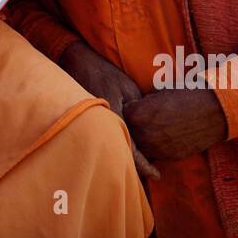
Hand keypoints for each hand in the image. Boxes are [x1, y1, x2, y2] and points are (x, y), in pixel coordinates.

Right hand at [58, 41, 159, 179]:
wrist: (80, 63)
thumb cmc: (106, 73)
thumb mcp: (129, 89)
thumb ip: (138, 111)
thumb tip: (148, 128)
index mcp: (114, 118)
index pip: (131, 150)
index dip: (144, 165)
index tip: (157, 175)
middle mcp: (101, 126)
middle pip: (119, 155)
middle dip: (135, 166)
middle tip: (152, 173)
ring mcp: (93, 125)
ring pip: (111, 149)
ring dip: (124, 156)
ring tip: (142, 165)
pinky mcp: (89, 123)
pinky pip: (104, 139)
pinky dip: (115, 145)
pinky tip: (125, 147)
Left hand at [122, 88, 227, 161]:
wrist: (213, 111)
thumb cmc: (186, 96)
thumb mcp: (159, 94)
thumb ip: (143, 104)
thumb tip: (136, 108)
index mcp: (137, 115)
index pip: (123, 114)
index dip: (131, 109)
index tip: (137, 106)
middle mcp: (143, 134)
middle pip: (129, 132)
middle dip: (135, 126)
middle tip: (145, 118)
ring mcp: (156, 148)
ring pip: (141, 147)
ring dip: (144, 139)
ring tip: (155, 128)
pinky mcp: (169, 157)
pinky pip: (156, 154)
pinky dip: (158, 147)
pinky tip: (166, 136)